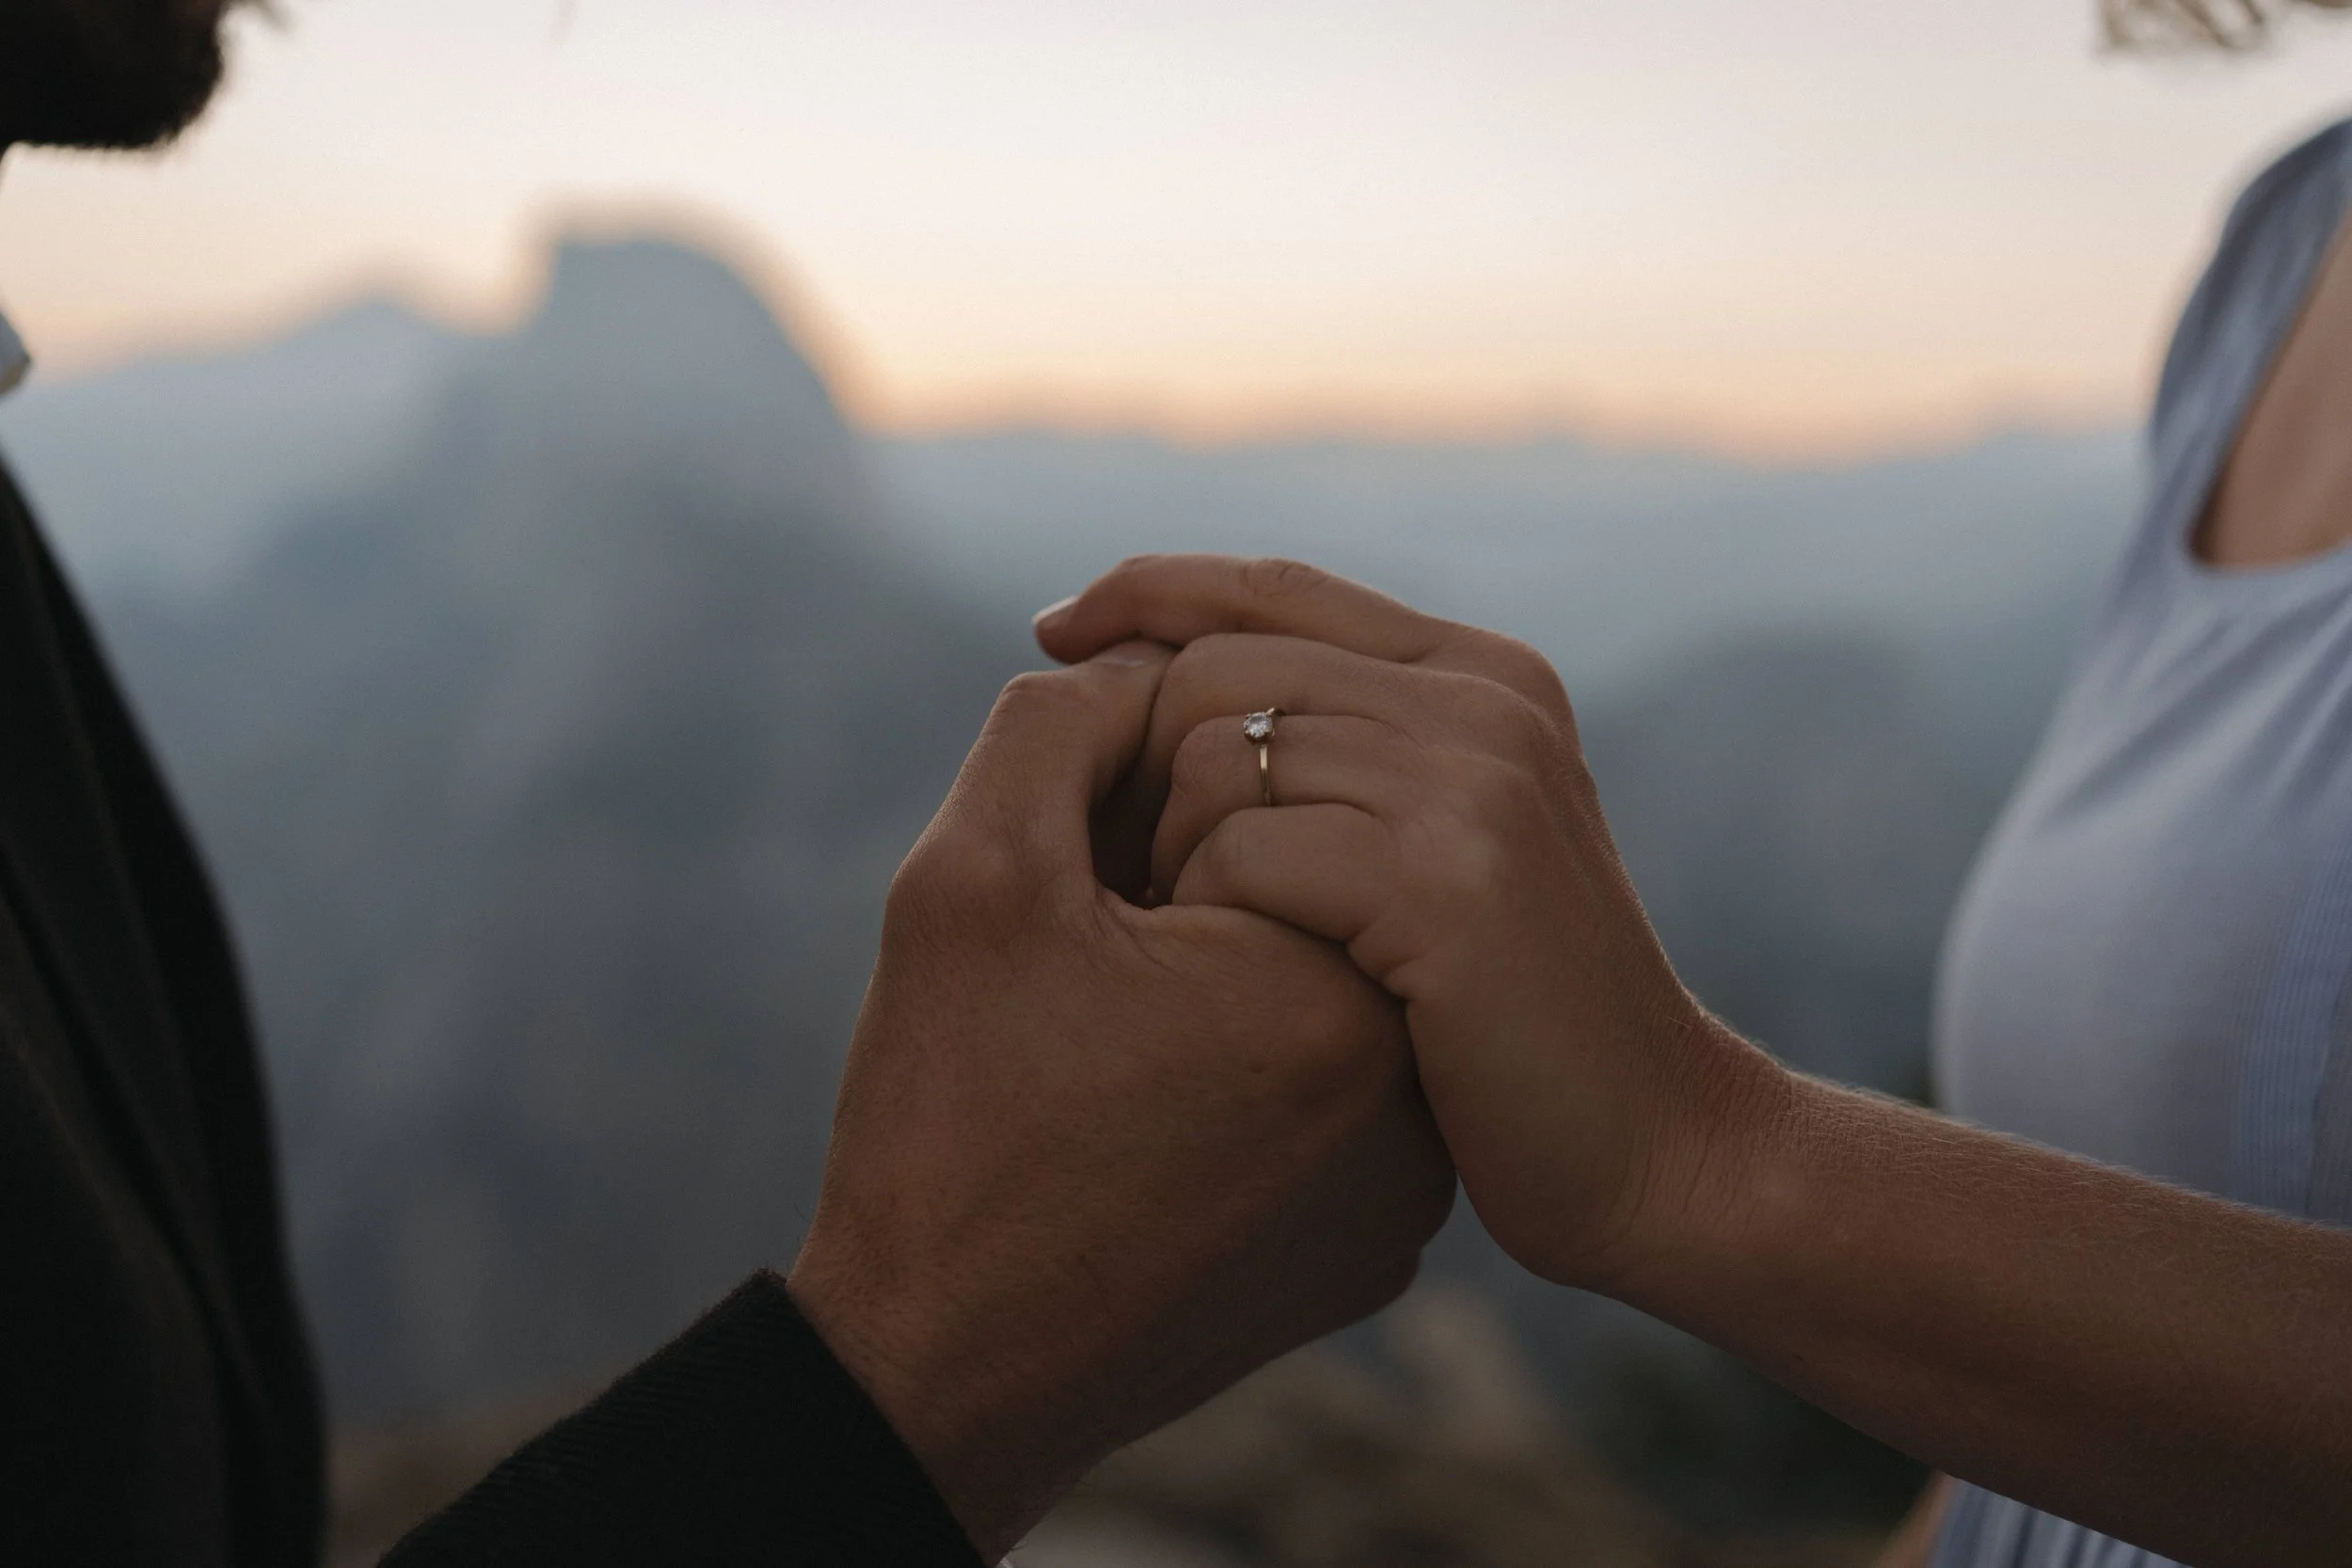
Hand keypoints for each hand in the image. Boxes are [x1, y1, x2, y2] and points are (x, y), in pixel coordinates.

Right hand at [787, 640, 1455, 1560]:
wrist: (944, 1373)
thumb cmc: (947, 1128)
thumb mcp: (967, 878)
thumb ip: (1061, 721)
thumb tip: (1147, 660)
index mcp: (1334, 983)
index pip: (1250, 779)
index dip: (1117, 816)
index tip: (1065, 918)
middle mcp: (1409, 1085)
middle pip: (1295, 875)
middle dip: (1171, 880)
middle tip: (1076, 976)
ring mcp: (1407, 1179)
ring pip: (1309, 979)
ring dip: (1207, 967)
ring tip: (1105, 1049)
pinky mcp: (1377, 1241)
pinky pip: (1320, 1087)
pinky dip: (1238, 1067)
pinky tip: (1144, 1120)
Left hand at [1035, 558, 1787, 1292]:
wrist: (1663, 1150)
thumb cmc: (1517, 1021)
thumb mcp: (1452, 849)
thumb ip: (1360, 754)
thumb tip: (1177, 684)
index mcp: (1483, 675)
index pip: (1272, 586)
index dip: (1146, 590)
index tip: (1054, 630)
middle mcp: (1483, 701)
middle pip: (1220, 668)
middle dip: (1135, 765)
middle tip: (1123, 882)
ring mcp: (1472, 782)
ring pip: (1215, 756)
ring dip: (1171, 859)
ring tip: (1194, 948)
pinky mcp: (1445, 879)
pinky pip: (1241, 852)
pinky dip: (1207, 918)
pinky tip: (1233, 982)